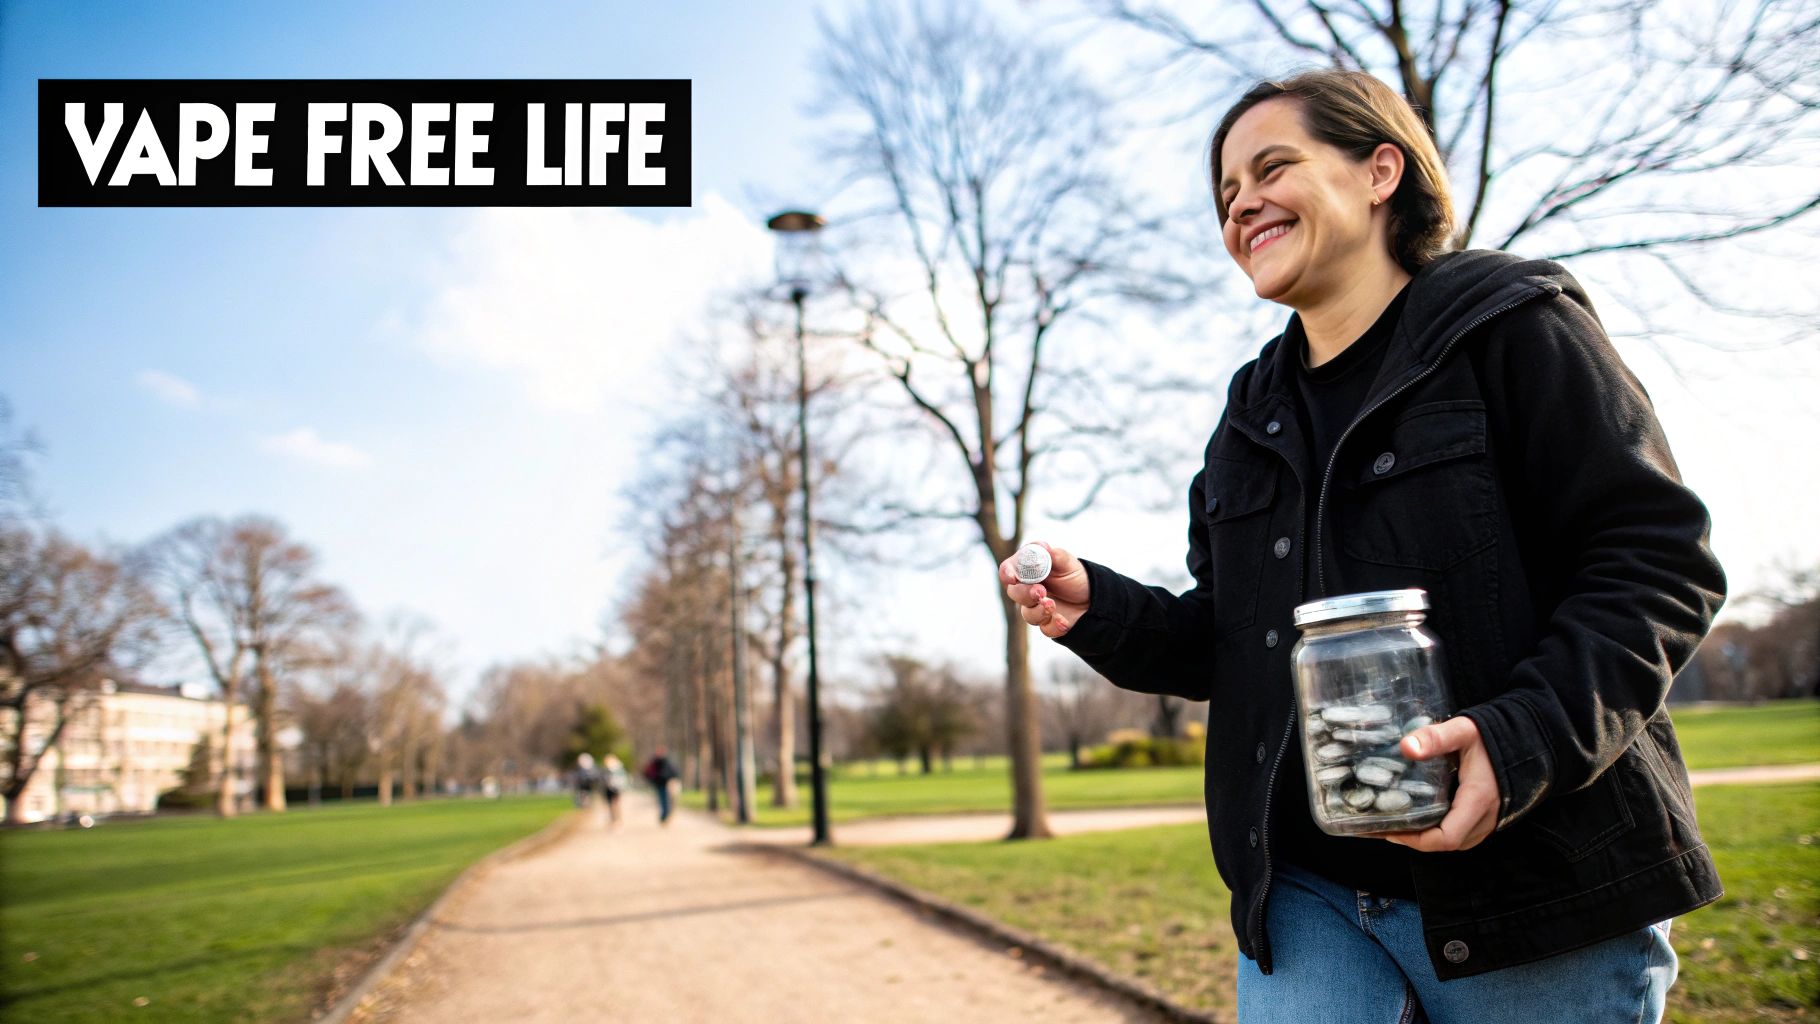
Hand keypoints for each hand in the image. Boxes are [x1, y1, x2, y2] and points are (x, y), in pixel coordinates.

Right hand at [998, 541, 1090, 638]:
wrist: (1092, 598)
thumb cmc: (1074, 576)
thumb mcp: (1067, 562)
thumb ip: (1054, 555)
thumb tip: (1044, 548)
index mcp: (1028, 570)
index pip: (1009, 569)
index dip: (1007, 573)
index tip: (1012, 578)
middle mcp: (1028, 589)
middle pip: (1014, 593)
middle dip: (1025, 593)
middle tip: (1040, 592)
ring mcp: (1036, 608)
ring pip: (1027, 614)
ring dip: (1039, 611)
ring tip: (1052, 605)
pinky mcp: (1047, 624)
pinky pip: (1045, 629)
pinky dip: (1054, 626)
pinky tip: (1063, 622)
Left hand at [1367, 716, 1500, 852]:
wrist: (1523, 738)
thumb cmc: (1492, 735)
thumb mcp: (1462, 731)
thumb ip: (1435, 737)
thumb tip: (1406, 747)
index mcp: (1478, 801)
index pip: (1447, 838)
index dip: (1416, 841)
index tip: (1390, 831)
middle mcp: (1486, 817)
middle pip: (1447, 843)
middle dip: (1415, 841)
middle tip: (1385, 827)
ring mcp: (1490, 819)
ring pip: (1455, 841)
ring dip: (1427, 838)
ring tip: (1398, 824)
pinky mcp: (1488, 816)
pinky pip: (1462, 833)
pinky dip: (1440, 831)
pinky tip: (1421, 817)